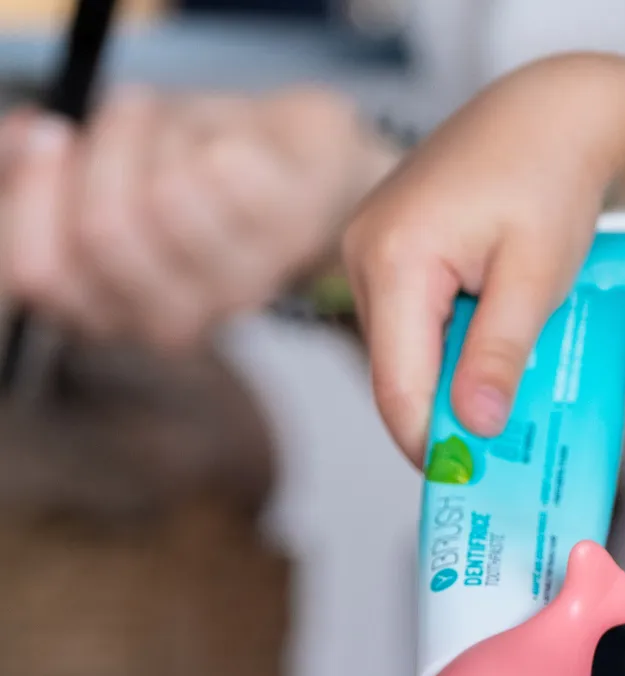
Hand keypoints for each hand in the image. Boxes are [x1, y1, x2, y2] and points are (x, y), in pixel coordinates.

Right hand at [0, 86, 395, 349]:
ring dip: (159, 136)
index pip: (42, 275)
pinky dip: (214, 133)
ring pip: (165, 200)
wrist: (304, 166)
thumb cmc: (196, 168)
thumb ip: (52, 167)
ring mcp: (240, 288)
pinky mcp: (291, 236)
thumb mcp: (105, 164)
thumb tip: (25, 141)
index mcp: (112, 307)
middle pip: (104, 232)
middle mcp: (174, 317)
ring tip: (177, 124)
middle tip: (128, 116)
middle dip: (105, 151)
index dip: (32, 197)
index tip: (50, 134)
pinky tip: (229, 139)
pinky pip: (227, 175)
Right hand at [341, 53, 624, 461]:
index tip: (472, 488)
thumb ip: (501, 354)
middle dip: (443, 423)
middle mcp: (364, 251)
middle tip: (497, 469)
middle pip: (396, 375)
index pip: (399, 385)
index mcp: (394, 258)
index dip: (432, 445)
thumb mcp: (536, 278)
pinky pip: (412, 326)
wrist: (554, 116)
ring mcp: (370, 249)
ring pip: (404, 354)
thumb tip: (475, 427)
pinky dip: (450, 357)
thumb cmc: (551, 183)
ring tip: (507, 419)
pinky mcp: (390, 252)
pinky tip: (492, 373)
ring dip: (451, 390)